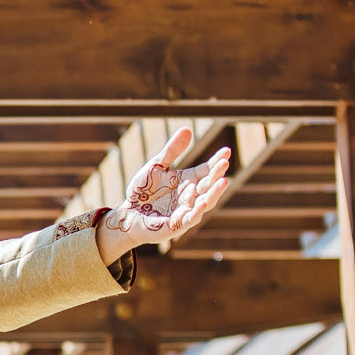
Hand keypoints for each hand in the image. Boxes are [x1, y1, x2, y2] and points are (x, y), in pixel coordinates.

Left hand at [96, 127, 232, 260]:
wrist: (128, 214)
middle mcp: (191, 196)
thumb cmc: (143, 191)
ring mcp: (186, 211)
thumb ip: (171, 151)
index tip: (227, 151)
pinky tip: (204, 203)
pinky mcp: (177, 224)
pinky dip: (198, 211)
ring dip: (214, 193)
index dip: (217, 161)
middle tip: (224, 163)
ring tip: (223, 181)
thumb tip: (187, 129)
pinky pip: (190, 218)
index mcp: (188, 181)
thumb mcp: (156, 166)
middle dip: (216, 174)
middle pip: (208, 184)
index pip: (207, 170)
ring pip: (205, 202)